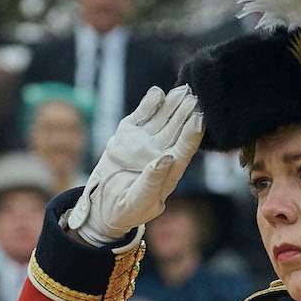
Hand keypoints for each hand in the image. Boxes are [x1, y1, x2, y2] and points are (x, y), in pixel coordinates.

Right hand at [63, 86, 202, 248]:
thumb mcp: (137, 203)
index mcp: (169, 173)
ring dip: (173, 104)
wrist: (101, 205)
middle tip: (194, 97)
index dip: (192, 135)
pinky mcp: (130, 133)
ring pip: (162, 119)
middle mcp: (161, 153)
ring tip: (182, 90)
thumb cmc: (126, 210)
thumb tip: (166, 158)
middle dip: (186, 113)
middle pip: (177, 130)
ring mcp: (146, 142)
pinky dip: (150, 103)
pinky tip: (158, 93)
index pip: (184, 151)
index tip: (199, 119)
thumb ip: (152, 182)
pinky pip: (142, 115)